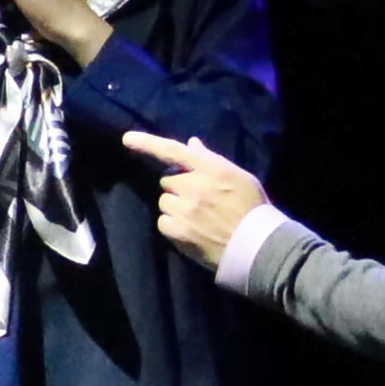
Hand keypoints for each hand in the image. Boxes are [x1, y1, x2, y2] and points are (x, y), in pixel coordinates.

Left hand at [117, 127, 265, 260]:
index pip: (174, 151)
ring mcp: (184, 210)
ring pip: (165, 201)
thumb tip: (192, 143)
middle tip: (198, 199)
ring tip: (197, 217)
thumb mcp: (238, 176)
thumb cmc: (252, 208)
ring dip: (175, 206)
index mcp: (211, 169)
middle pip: (167, 180)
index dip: (148, 143)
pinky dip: (173, 225)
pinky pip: (163, 221)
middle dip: (178, 187)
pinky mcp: (178, 231)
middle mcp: (194, 186)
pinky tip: (192, 230)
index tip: (127, 139)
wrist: (257, 246)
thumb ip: (211, 160)